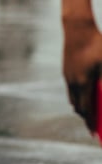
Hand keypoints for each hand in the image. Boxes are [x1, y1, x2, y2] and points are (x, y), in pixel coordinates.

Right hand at [62, 17, 101, 132]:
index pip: (87, 110)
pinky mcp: (66, 70)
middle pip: (78, 107)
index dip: (92, 124)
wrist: (77, 28)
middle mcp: (73, 82)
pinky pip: (71, 89)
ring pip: (73, 98)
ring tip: (89, 113)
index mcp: (83, 83)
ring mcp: (67, 76)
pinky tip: (85, 94)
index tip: (96, 136)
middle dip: (86, 118)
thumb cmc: (97, 44)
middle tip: (95, 128)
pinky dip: (78, 96)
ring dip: (81, 107)